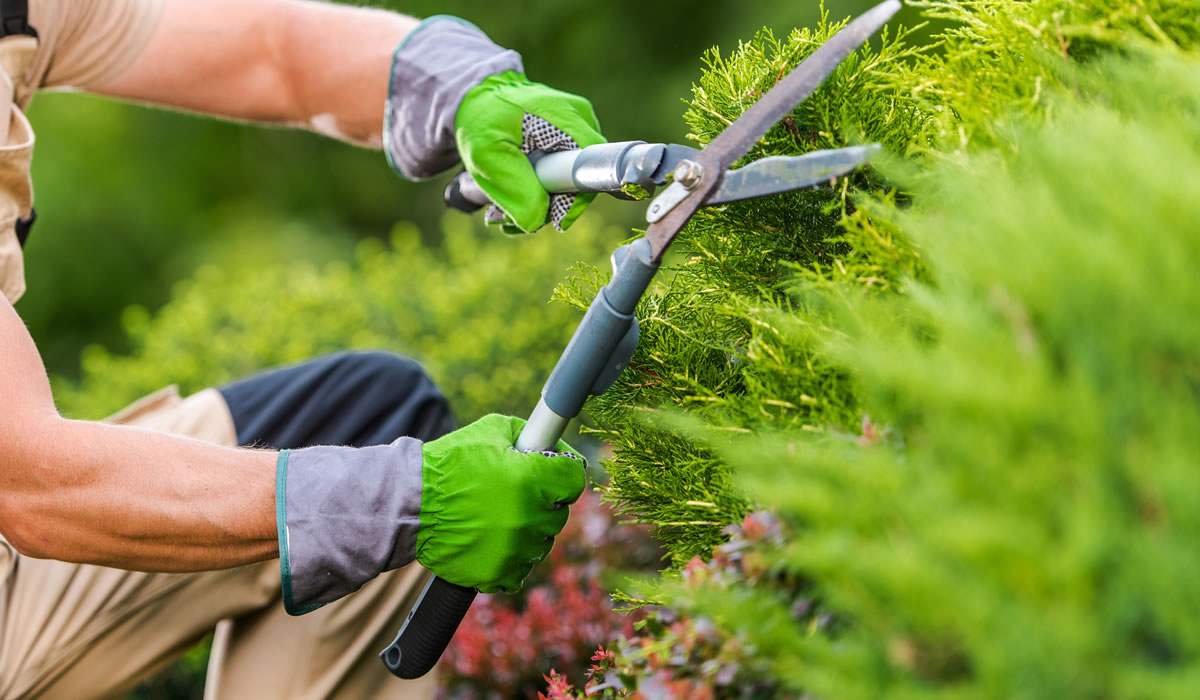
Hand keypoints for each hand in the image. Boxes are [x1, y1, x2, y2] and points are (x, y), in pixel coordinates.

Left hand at [384, 17, 604, 232]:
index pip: (590, 171)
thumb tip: (535, 222)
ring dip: (534, 206)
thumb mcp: (487, 154)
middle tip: (504, 219)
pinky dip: (534, 194)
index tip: (545, 220)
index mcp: (568, 119)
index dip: (571, 203)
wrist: (475, 97)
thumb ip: (513, 187)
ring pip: (568, 185)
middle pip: (579, 183)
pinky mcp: (565, 143)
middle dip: (544, 209)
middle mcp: (580, 123)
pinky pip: (559, 178)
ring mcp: (575, 133)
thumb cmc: (481, 118)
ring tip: (497, 213)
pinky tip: (508, 201)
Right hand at [416, 414, 585, 591]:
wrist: (410, 504)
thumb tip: (552, 442)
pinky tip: (492, 542)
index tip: (550, 473)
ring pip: (541, 542)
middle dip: (543, 501)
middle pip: (559, 512)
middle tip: (515, 494)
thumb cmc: (449, 464)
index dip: (562, 472)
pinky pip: (521, 570)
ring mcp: (515, 549)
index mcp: (532, 479)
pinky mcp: (499, 573)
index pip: (575, 478)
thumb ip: (529, 434)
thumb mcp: (492, 431)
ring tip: (498, 518)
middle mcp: (529, 517)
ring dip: (528, 530)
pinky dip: (511, 559)